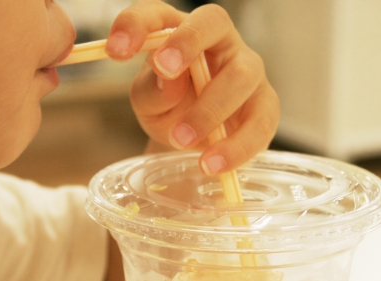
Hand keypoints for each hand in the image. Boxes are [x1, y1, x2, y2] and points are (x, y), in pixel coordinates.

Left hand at [105, 0, 279, 174]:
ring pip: (241, 75)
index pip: (159, 14)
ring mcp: (248, 71)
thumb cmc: (169, 109)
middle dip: (187, 44)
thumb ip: (152, 90)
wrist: (192, 141)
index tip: (115, 50)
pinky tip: (211, 164)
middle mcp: (219, 41)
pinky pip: (260, 123)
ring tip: (180, 140)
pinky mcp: (265, 107)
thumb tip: (168, 76)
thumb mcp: (148, 103)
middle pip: (213, 23)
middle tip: (164, 69)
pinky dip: (235, 146)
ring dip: (209, 108)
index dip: (137, 24)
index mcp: (180, 31)